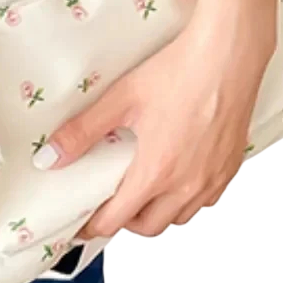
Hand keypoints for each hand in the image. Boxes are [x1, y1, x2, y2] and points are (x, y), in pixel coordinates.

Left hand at [33, 21, 272, 238]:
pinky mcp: (230, 167)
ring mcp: (212, 179)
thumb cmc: (180, 72)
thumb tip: (52, 157)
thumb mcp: (121, 99)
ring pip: (180, 217)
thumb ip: (83, 131)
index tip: (81, 225)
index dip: (93, 227)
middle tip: (109, 203)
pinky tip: (178, 176)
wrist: (227, 55)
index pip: (117, 220)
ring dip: (157, 213)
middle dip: (124, 222)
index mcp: (156, 172)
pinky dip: (187, 199)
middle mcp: (187, 185)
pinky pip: (205, 201)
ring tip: (142, 189)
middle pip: (149, 227)